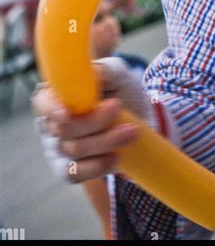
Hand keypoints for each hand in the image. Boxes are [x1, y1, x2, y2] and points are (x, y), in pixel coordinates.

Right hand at [31, 57, 152, 182]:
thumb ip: (102, 71)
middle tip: (119, 107)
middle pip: (63, 129)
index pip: (42, 102)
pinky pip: (75, 174)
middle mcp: (51, 123)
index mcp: (56, 95)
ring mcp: (58, 149)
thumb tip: (90, 74)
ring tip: (132, 130)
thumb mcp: (117, 73)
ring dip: (107, 140)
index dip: (52, 109)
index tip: (68, 113)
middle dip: (95, 121)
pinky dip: (97, 166)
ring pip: (75, 150)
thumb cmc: (121, 90)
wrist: (140, 119)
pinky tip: (116, 156)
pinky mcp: (69, 170)